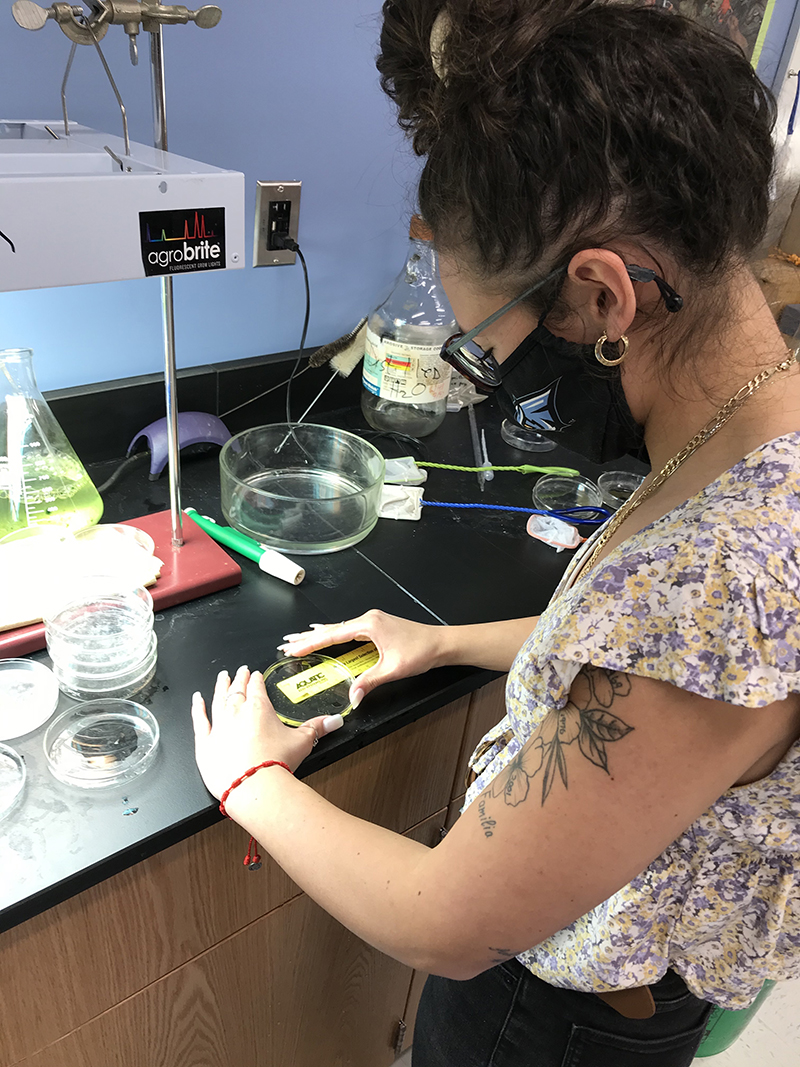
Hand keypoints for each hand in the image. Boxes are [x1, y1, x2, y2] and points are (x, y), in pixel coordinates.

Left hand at [191, 665, 343, 799]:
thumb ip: (317, 728)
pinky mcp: (205, 742)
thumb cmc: (275, 764)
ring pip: (217, 698)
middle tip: (240, 671)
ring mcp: (219, 725)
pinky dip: (198, 707)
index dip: (256, 678)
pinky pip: (199, 719)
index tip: (255, 674)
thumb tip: (334, 721)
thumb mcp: (302, 742)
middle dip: (239, 678)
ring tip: (221, 677)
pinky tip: (197, 700)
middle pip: (237, 688)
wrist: (253, 787)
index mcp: (259, 707)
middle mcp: (237, 711)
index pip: (257, 686)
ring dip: (220, 686)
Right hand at [277, 609, 444, 704]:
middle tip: (287, 643)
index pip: (332, 635)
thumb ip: (369, 682)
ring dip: (319, 635)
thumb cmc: (422, 651)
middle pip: (331, 629)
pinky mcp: (377, 625)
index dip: (310, 643)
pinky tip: (327, 633)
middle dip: (308, 637)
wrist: (442, 643)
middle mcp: (369, 619)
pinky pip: (348, 629)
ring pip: (339, 628)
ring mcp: (373, 621)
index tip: (293, 648)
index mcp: (369, 625)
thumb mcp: (392, 670)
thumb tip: (352, 696)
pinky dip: (334, 633)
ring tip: (299, 638)